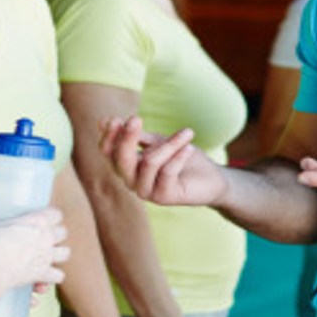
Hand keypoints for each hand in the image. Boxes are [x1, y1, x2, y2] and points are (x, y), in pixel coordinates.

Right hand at [0, 207, 70, 289]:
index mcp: (37, 221)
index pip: (56, 214)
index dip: (51, 217)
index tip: (44, 221)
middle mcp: (46, 237)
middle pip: (63, 233)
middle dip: (56, 236)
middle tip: (44, 240)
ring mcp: (47, 256)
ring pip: (65, 253)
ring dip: (58, 256)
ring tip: (47, 259)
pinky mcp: (43, 274)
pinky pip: (58, 276)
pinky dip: (50, 279)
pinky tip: (40, 281)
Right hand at [99, 117, 227, 207]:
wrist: (210, 178)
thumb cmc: (181, 157)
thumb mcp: (158, 141)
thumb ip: (136, 135)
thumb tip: (106, 120)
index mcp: (127, 166)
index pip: (108, 152)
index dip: (109, 136)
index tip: (115, 119)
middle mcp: (132, 181)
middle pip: (121, 160)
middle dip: (126, 138)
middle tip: (136, 118)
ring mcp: (147, 191)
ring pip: (148, 163)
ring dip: (169, 144)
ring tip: (187, 133)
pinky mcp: (164, 198)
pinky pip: (167, 172)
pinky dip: (179, 156)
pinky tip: (189, 148)